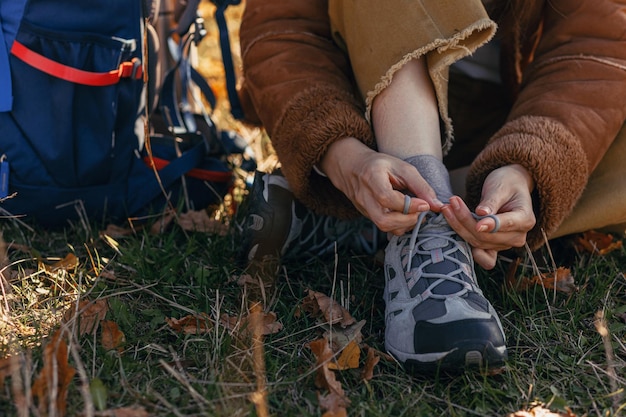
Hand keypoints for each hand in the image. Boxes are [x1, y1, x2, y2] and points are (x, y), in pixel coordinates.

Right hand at [319, 137, 443, 234]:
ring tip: (414, 214)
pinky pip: (383, 227)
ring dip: (404, 225)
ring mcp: (363, 208)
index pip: (387, 198)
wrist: (354, 167)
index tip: (424, 205)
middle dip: (407, 221)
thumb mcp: (403, 168)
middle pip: (383, 220)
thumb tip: (437, 205)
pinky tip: (405, 215)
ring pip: (383, 227)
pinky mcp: (366, 215)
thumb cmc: (380, 165)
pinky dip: (398, 225)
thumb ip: (421, 186)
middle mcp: (364, 196)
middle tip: (419, 212)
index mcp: (372, 177)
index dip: (408, 206)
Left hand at [442, 164, 535, 268]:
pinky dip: (465, 245)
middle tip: (450, 204)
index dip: (491, 225)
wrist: (509, 188)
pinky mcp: (493, 247)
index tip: (477, 223)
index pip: (507, 224)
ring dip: (460, 228)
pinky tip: (453, 230)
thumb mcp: (500, 187)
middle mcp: (518, 236)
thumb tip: (481, 213)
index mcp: (525, 219)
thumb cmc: (506, 184)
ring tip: (447, 209)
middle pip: (487, 236)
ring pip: (478, 242)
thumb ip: (491, 201)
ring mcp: (505, 244)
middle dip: (465, 221)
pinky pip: (480, 255)